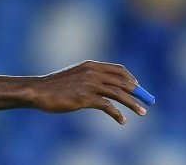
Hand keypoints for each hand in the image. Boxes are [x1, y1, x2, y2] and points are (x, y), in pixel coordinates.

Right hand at [29, 60, 147, 123]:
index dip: (130, 78)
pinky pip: (107, 106)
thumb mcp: (76, 76)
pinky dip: (117, 114)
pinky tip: (122, 120)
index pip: (118, 69)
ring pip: (118, 94)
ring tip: (142, 112)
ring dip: (133, 104)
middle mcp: (93, 72)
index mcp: (91, 65)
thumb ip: (90, 77)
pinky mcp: (85, 98)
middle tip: (145, 101)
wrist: (39, 91)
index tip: (137, 87)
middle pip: (122, 81)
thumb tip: (106, 86)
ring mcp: (90, 84)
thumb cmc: (56, 86)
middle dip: (136, 92)